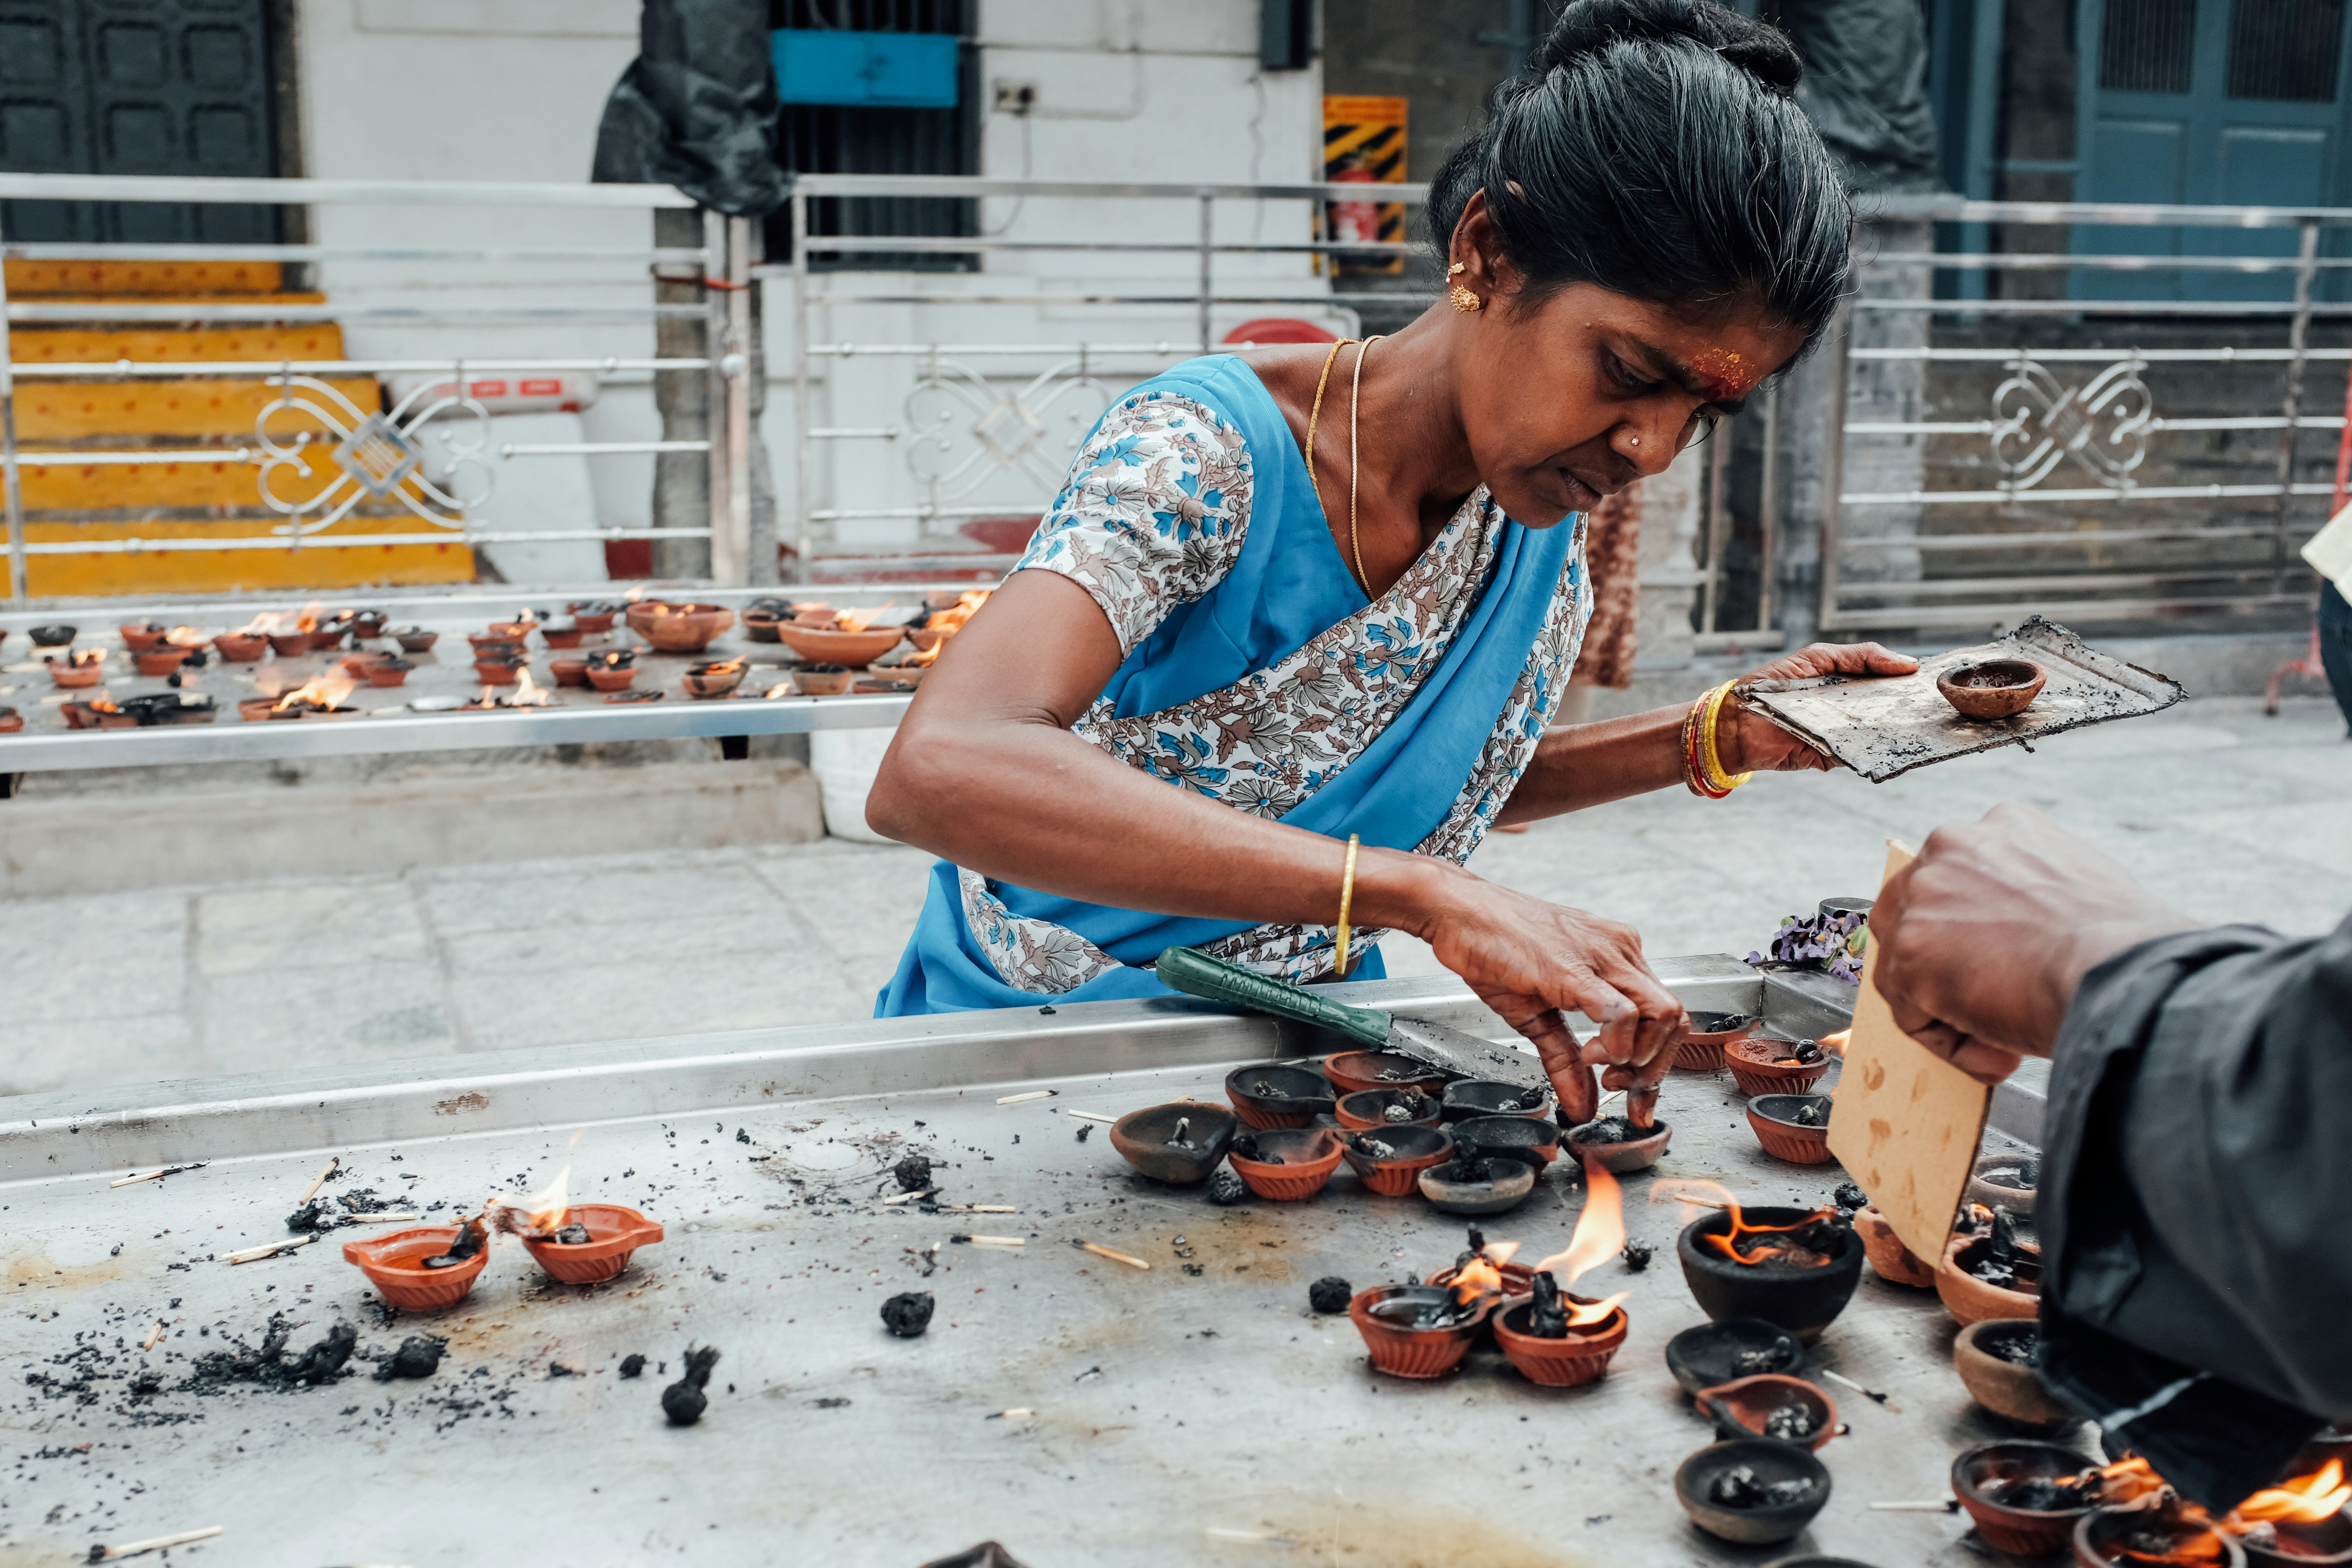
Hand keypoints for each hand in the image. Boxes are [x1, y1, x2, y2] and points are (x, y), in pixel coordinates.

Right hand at [1410, 871, 1687, 1120]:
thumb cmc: (1493, 946)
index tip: (1635, 1098)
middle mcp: (1620, 951)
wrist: (1457, 909)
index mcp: (1617, 958)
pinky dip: (1616, 1044)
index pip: (1666, 1016)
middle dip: (1655, 1069)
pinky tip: (1591, 1054)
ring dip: (1640, 1058)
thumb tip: (1582, 1106)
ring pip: (1663, 1013)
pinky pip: (1621, 1011)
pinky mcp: (1575, 967)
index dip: (1658, 1067)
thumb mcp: (1534, 1015)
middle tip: (1619, 1088)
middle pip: (1674, 1018)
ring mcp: (1603, 955)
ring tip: (1601, 1068)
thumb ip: (1565, 1062)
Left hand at [1720, 641, 1919, 773]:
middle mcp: (1851, 711)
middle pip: (1891, 711)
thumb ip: (1861, 655)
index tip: (1939, 679)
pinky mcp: (1833, 757)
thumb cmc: (1772, 685)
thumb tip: (1908, 663)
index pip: (1890, 683)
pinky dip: (1875, 750)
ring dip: (1900, 730)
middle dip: (1913, 707)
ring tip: (1925, 721)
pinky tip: (1893, 742)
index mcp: (1851, 684)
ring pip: (1881, 735)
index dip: (1913, 682)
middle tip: (1939, 702)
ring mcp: (1844, 735)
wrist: (1736, 723)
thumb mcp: (1818, 657)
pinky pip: (1860, 755)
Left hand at [1871, 803, 2194, 1082]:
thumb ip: (2035, 895)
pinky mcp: (1910, 950)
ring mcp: (1925, 897)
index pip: (1959, 880)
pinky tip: (1999, 1050)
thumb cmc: (2122, 949)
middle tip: (1990, 1003)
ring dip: (1948, 1010)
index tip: (2005, 967)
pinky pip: (1911, 1012)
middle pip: (1913, 913)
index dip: (1973, 935)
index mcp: (2002, 827)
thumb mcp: (2083, 888)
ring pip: (1907, 965)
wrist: (2123, 974)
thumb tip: (2019, 936)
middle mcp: (1954, 847)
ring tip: (2005, 1036)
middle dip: (1941, 965)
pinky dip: (1949, 1042)